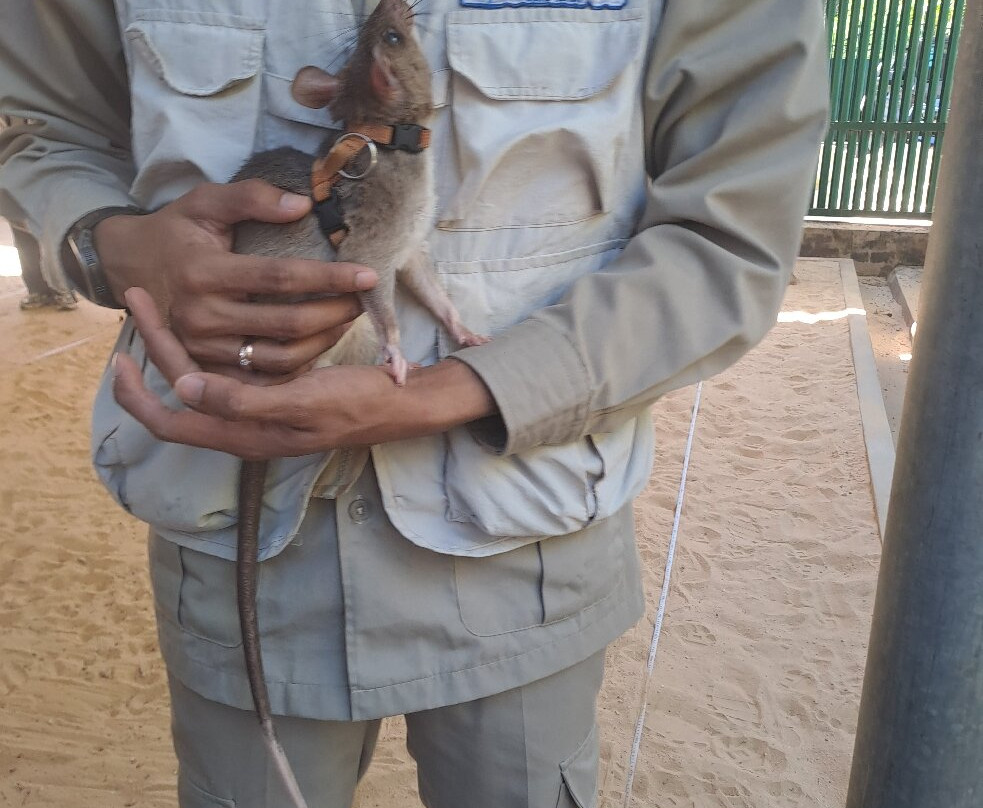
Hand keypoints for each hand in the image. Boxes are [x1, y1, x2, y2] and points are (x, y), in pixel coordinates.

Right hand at [94, 180, 377, 381]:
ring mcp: (204, 348)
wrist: (126, 267)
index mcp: (204, 272)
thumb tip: (302, 205)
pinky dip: (298, 365)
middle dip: (335, 312)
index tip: (367, 275)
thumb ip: (251, 198)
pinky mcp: (208, 367)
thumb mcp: (204, 202)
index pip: (281, 278)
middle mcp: (202, 316)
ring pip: (280, 357)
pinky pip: (263, 376)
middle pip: (287, 324)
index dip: (329, 278)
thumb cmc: (175, 231)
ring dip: (323, 341)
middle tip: (364, 300)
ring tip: (346, 320)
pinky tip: (319, 344)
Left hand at [113, 288, 497, 459]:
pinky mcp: (272, 394)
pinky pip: (224, 375)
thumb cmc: (354, 404)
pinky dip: (206, 349)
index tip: (119, 354)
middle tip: (140, 299)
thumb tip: (186, 389)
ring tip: (160, 307)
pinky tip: (206, 321)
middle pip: (179, 393)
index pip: (170, 421)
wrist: (398, 403)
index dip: (137, 395)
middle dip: (153, 348)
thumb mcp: (300, 402)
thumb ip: (242, 402)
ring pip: (199, 381)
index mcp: (242, 435)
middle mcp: (241, 426)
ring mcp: (255, 410)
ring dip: (175, 347)